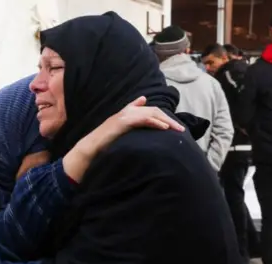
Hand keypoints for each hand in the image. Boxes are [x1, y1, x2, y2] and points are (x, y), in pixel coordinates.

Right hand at [63, 97, 184, 182]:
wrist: (90, 147)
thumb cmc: (103, 144)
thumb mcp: (118, 134)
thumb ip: (128, 128)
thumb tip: (136, 129)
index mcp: (125, 114)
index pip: (145, 109)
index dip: (159, 114)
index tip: (171, 123)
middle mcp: (125, 112)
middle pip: (152, 111)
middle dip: (168, 118)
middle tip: (180, 129)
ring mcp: (124, 116)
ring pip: (150, 113)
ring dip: (166, 121)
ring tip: (177, 129)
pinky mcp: (123, 121)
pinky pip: (143, 119)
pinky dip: (155, 122)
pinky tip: (164, 128)